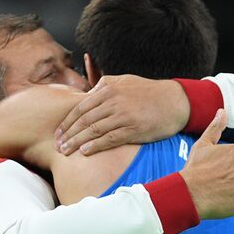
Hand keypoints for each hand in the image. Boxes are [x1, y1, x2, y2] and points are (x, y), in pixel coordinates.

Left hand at [55, 75, 189, 154]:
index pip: (80, 107)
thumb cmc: (149, 92)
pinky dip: (95, 145)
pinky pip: (109, 138)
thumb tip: (88, 95)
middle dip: (68, 134)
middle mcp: (113, 101)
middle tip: (58, 145)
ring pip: (93, 130)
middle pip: (83, 120)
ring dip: (77, 142)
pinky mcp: (133, 129)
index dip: (67, 122)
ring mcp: (122, 115)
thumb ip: (105, 86)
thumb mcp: (125, 81)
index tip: (58, 133)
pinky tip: (85, 152)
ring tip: (66, 151)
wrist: (175, 101)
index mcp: (108, 89)